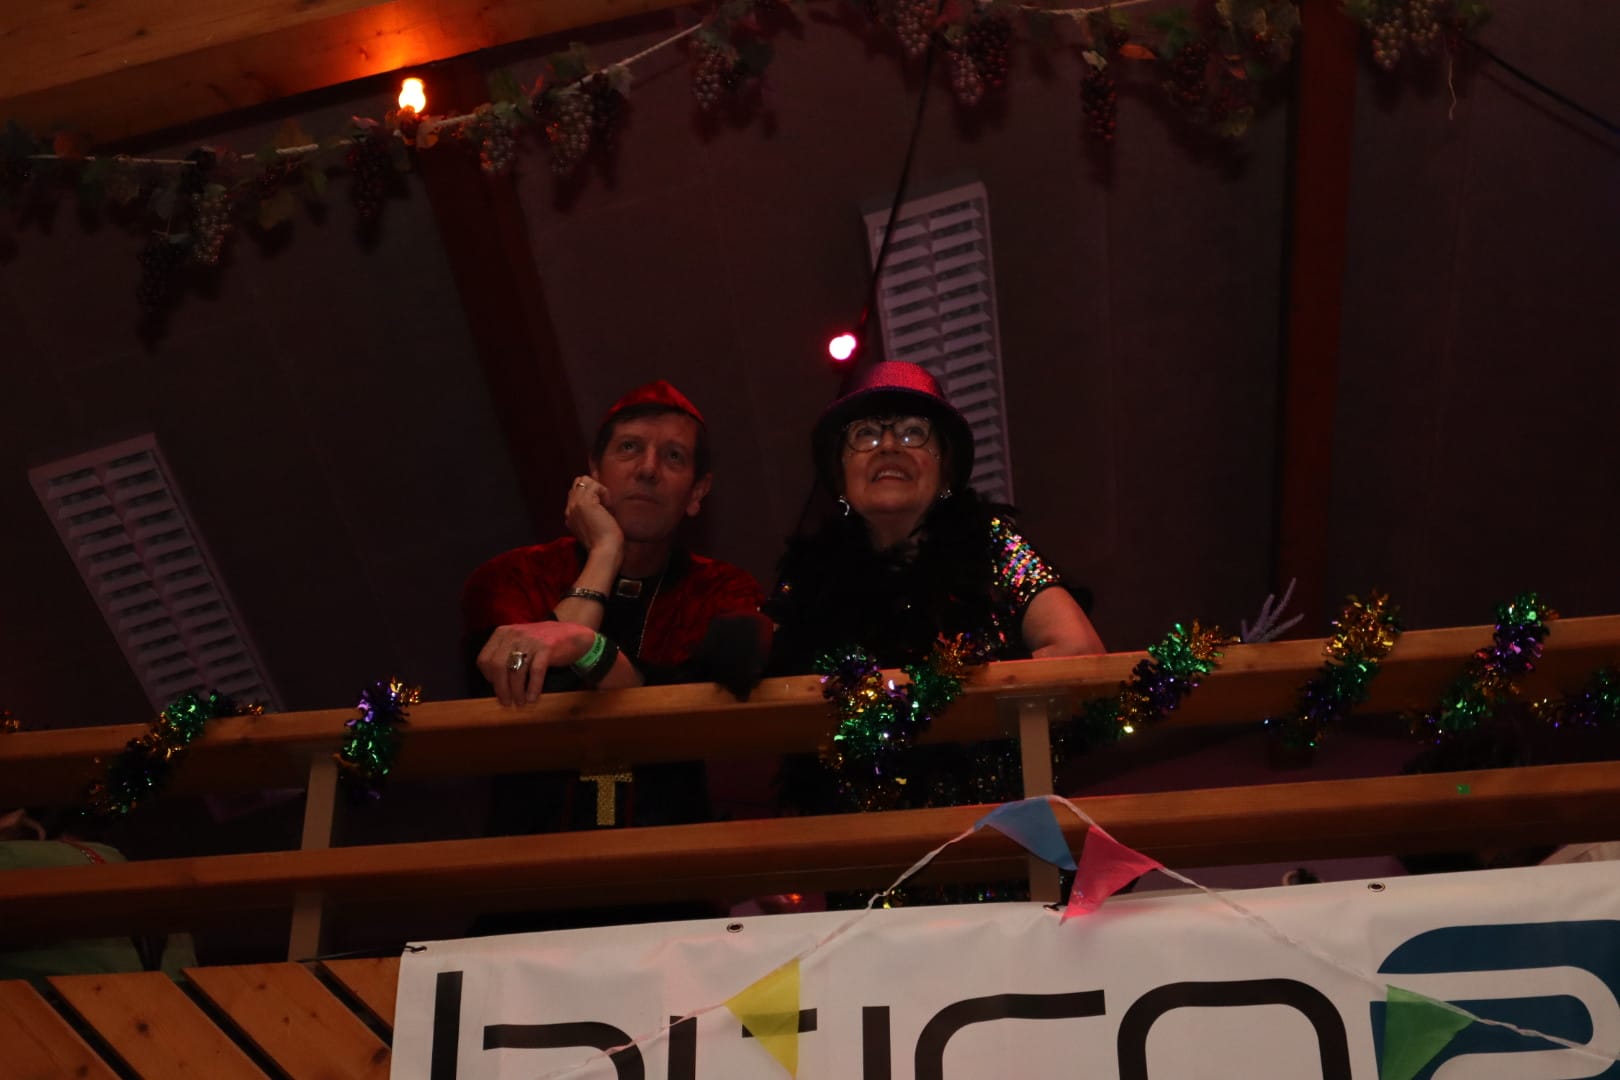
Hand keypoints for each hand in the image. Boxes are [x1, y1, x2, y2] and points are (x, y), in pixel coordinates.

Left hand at [477, 621, 598, 705]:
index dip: (488, 677)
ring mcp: (530, 640)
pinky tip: (533, 698)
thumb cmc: (542, 643)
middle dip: (501, 688)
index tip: (497, 687)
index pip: (484, 659)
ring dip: (517, 691)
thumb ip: (505, 655)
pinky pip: (536, 672)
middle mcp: (514, 634)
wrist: (571, 633)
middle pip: (497, 666)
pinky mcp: (547, 647)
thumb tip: (495, 683)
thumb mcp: (519, 642)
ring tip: (520, 703)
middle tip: (506, 702)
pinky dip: (533, 688)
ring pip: (516, 671)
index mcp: (503, 633)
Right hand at [564, 475, 623, 556]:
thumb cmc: (605, 542)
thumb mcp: (594, 526)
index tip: (603, 508)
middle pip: (577, 483)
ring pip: (584, 480)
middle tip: (605, 505)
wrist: (604, 550)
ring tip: (606, 505)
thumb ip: (592, 514)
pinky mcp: (584, 502)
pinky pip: (594, 484)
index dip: (591, 494)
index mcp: (570, 516)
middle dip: (593, 489)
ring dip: (599, 489)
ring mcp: (574, 505)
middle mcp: (569, 509)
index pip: (575, 492)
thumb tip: (602, 503)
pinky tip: (608, 507)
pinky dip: (604, 492)